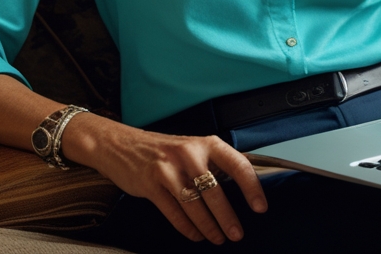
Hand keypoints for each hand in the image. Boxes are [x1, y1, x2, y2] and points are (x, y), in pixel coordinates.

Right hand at [63, 114, 266, 243]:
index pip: (238, 165)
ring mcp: (168, 169)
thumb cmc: (163, 150)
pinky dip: (187, 227)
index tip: (260, 207)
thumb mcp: (192, 148)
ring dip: (208, 226)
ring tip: (217, 238)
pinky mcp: (150, 184)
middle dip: (228, 217)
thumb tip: (242, 189)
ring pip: (194, 205)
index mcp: (206, 143)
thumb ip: (213, 164)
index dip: (252, 187)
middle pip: (215, 191)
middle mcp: (189, 153)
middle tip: (237, 234)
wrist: (120, 144)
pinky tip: (196, 234)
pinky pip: (173, 212)